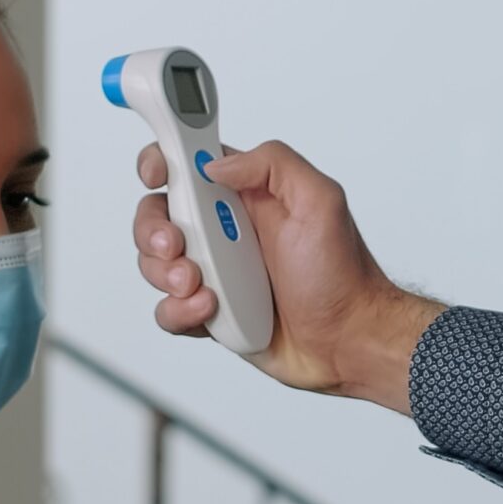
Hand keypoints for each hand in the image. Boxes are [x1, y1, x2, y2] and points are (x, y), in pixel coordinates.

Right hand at [132, 140, 443, 414]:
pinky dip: (179, 311)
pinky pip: (168, 309)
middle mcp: (225, 230)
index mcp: (246, 196)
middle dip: (154, 230)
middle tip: (178, 246)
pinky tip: (211, 310)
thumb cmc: (343, 277)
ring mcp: (215, 272)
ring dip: (166, 274)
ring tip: (203, 286)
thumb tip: (216, 164)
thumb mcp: (321, 201)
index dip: (161, 162)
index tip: (157, 175)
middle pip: (157, 214)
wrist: (349, 341)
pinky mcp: (209, 311)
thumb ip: (272, 164)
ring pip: (155, 263)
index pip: (188, 164)